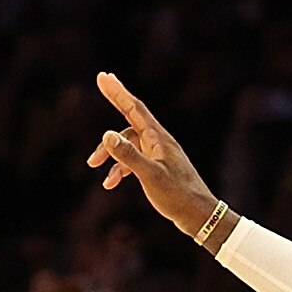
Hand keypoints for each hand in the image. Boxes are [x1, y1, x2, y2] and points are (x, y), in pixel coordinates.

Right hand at [87, 72, 222, 237]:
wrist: (198, 215)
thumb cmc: (177, 195)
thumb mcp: (150, 175)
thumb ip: (128, 155)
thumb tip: (107, 133)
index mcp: (158, 138)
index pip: (134, 108)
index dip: (118, 92)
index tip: (104, 76)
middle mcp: (158, 142)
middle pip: (129, 122)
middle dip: (112, 113)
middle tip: (100, 85)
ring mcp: (158, 154)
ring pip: (128, 145)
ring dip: (111, 153)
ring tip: (93, 166)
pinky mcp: (158, 168)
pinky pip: (134, 161)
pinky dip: (120, 169)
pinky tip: (110, 183)